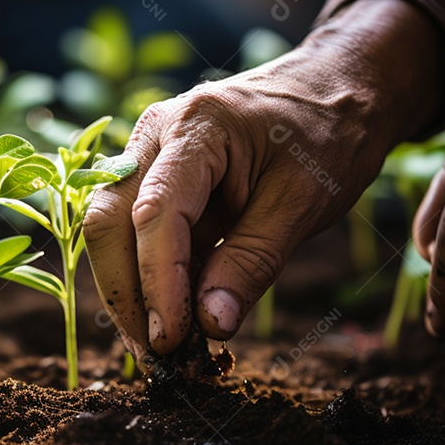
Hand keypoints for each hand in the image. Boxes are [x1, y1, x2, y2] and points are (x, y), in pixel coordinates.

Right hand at [84, 0, 444, 357]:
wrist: (334, 87)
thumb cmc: (328, 135)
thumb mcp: (304, 202)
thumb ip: (253, 262)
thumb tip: (210, 326)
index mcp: (198, 127)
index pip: (155, 214)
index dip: (158, 284)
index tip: (172, 340)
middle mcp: (155, 133)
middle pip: (109, 222)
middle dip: (127, 295)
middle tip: (160, 357)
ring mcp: (146, 151)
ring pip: (109, 230)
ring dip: (129, 291)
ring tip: (165, 346)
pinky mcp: (152, 174)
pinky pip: (132, 230)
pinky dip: (147, 276)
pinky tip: (169, 315)